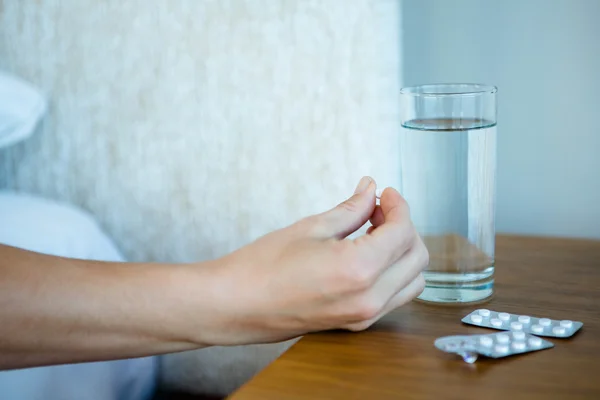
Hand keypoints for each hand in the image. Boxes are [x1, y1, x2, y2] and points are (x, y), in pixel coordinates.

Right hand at [206, 176, 428, 344]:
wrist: (235, 305)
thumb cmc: (262, 267)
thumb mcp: (310, 227)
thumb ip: (350, 208)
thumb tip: (370, 189)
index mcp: (359, 270)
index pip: (403, 232)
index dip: (399, 206)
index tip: (385, 193)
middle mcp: (369, 299)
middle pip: (416, 256)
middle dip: (404, 226)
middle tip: (377, 208)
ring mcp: (364, 316)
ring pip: (412, 280)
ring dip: (402, 251)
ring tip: (373, 231)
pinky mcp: (356, 324)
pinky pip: (394, 297)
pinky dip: (392, 272)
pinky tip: (368, 254)